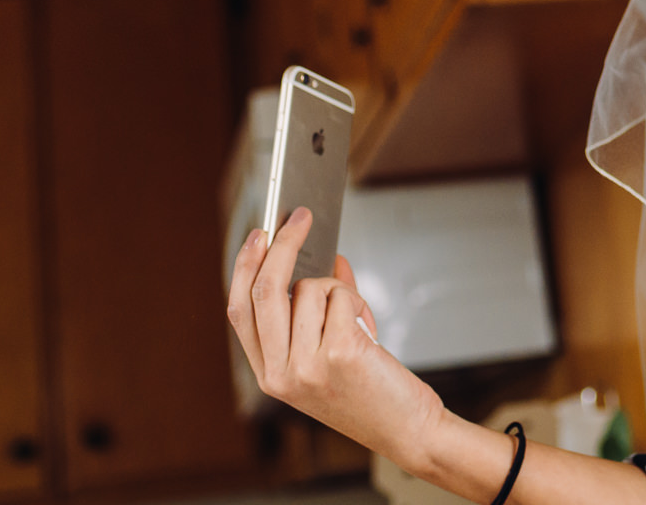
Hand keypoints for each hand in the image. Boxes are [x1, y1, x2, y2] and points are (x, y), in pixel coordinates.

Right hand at [227, 207, 444, 468]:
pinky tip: (369, 327)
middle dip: (284, 244)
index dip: (245, 267)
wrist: (406, 429)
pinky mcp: (340, 353)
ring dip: (339, 288)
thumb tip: (328, 257)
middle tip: (301, 216)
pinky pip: (341, 296)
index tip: (258, 235)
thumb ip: (320, 310)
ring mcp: (307, 365)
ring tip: (358, 320)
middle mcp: (279, 373)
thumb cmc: (371, 392)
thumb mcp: (329, 354)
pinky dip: (357, 301)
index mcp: (268, 375)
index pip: (239, 311)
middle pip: (266, 290)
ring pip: (311, 288)